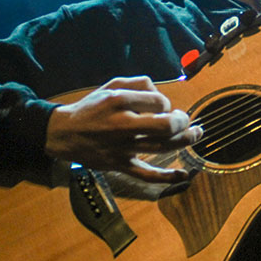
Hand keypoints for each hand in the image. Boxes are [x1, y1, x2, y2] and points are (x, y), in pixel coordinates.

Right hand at [45, 76, 202, 182]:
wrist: (64, 133)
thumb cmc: (92, 108)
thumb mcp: (111, 85)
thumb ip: (138, 83)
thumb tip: (162, 95)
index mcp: (119, 101)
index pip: (158, 101)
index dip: (167, 103)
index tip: (163, 107)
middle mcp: (121, 124)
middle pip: (164, 126)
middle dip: (182, 122)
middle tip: (186, 120)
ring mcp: (121, 147)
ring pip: (161, 147)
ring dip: (184, 142)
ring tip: (196, 134)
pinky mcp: (119, 165)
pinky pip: (146, 174)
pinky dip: (166, 177)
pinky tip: (183, 175)